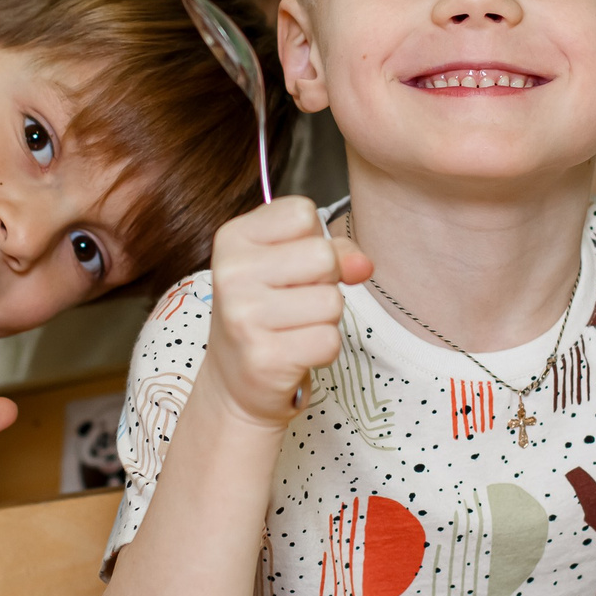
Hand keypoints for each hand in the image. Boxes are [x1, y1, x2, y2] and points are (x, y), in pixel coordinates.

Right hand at [203, 197, 369, 427]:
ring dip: (326, 319)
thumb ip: (333, 250)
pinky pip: (329, 340)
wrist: (237, 382)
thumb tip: (363, 264)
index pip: (303, 213)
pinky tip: (296, 352)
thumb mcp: (289, 266)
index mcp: (233, 238)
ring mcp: (243, 315)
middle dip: (325, 282)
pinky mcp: (263, 357)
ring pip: (331, 301)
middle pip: (323, 256)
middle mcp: (232, 273)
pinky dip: (323, 349)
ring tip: (294, 328)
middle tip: (296, 302)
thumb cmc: (268, 314)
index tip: (292, 267)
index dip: (313, 241)